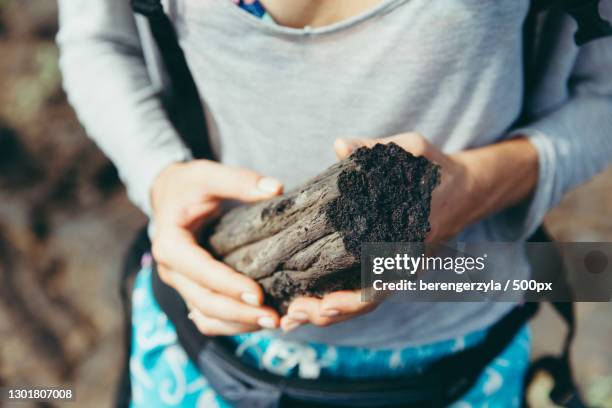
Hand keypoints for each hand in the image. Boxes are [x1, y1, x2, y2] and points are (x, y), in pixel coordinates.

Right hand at [151, 160, 283, 334]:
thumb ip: (240, 180)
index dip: (228, 285)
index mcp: (170, 245)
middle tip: (274, 318)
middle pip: (204, 302)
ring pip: (206, 317)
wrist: (169, 195)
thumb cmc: (188, 185)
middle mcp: (171, 271)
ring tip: (272, 323)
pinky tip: (259, 322)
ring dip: (237, 324)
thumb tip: (277, 189)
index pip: (200, 271)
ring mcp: (180, 284)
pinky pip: (209, 317)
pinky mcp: (192, 291)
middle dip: (238, 313)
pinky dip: (232, 324)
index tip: (258, 294)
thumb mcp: (208, 174)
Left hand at [280, 132, 474, 331]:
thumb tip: (339, 144)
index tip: (323, 304)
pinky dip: (340, 300)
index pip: (380, 279)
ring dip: (330, 312)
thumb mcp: (412, 150)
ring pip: (364, 301)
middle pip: (367, 301)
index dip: (352, 298)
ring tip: (291, 317)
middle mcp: (405, 261)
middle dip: (330, 312)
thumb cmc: (437, 169)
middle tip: (292, 315)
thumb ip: (375, 148)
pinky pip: (366, 291)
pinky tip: (310, 302)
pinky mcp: (393, 267)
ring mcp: (401, 268)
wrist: (468, 189)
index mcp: (410, 238)